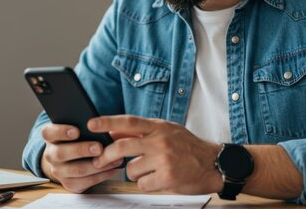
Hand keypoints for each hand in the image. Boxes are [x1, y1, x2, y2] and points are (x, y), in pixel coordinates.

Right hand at [40, 123, 122, 192]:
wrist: (72, 159)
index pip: (48, 132)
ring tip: (112, 158)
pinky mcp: (69, 184)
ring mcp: (58, 171)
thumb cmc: (78, 139)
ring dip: (96, 165)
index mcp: (51, 137)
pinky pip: (86, 181)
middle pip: (61, 153)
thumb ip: (84, 126)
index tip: (77, 131)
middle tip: (99, 147)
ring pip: (76, 170)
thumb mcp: (77, 129)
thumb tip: (99, 125)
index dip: (61, 132)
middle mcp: (51, 154)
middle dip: (82, 150)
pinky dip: (101, 175)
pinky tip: (112, 168)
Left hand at [88, 115, 221, 193]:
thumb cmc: (188, 147)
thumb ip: (140, 132)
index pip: (129, 122)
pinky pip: (142, 183)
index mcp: (159, 127)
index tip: (91, 124)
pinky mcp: (168, 177)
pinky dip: (146, 184)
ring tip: (148, 170)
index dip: (108, 122)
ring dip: (134, 173)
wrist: (214, 163)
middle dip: (107, 156)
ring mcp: (164, 159)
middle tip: (100, 161)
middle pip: (122, 147)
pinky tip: (157, 179)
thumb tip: (113, 131)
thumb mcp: (166, 131)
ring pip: (131, 169)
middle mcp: (161, 141)